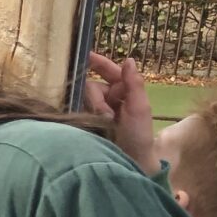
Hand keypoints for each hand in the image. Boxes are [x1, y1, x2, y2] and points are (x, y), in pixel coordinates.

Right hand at [81, 51, 156, 174]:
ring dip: (92, 109)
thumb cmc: (139, 136)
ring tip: (101, 123)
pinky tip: (86, 123)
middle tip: (105, 114)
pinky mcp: (85, 121)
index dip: (98, 62)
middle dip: (96, 97)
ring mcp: (95, 110)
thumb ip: (134, 84)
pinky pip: (76, 110)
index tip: (84, 55)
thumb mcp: (140, 108)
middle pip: (92, 86)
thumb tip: (128, 60)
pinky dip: (81, 115)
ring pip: (83, 99)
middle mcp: (108, 98)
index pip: (109, 71)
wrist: (129, 162)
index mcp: (124, 91)